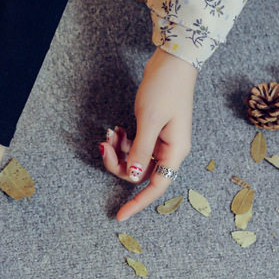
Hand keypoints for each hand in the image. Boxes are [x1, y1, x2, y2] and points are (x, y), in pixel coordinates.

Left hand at [101, 48, 197, 221]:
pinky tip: (116, 130)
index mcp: (175, 152)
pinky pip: (135, 147)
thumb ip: (140, 151)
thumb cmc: (164, 89)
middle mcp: (170, 150)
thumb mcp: (148, 121)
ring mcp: (162, 141)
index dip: (138, 203)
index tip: (119, 216)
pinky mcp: (153, 131)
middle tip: (103, 145)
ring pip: (135, 160)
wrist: (172, 62)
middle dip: (118, 164)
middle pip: (140, 173)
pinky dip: (123, 142)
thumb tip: (133, 177)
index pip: (156, 187)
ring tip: (110, 132)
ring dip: (119, 151)